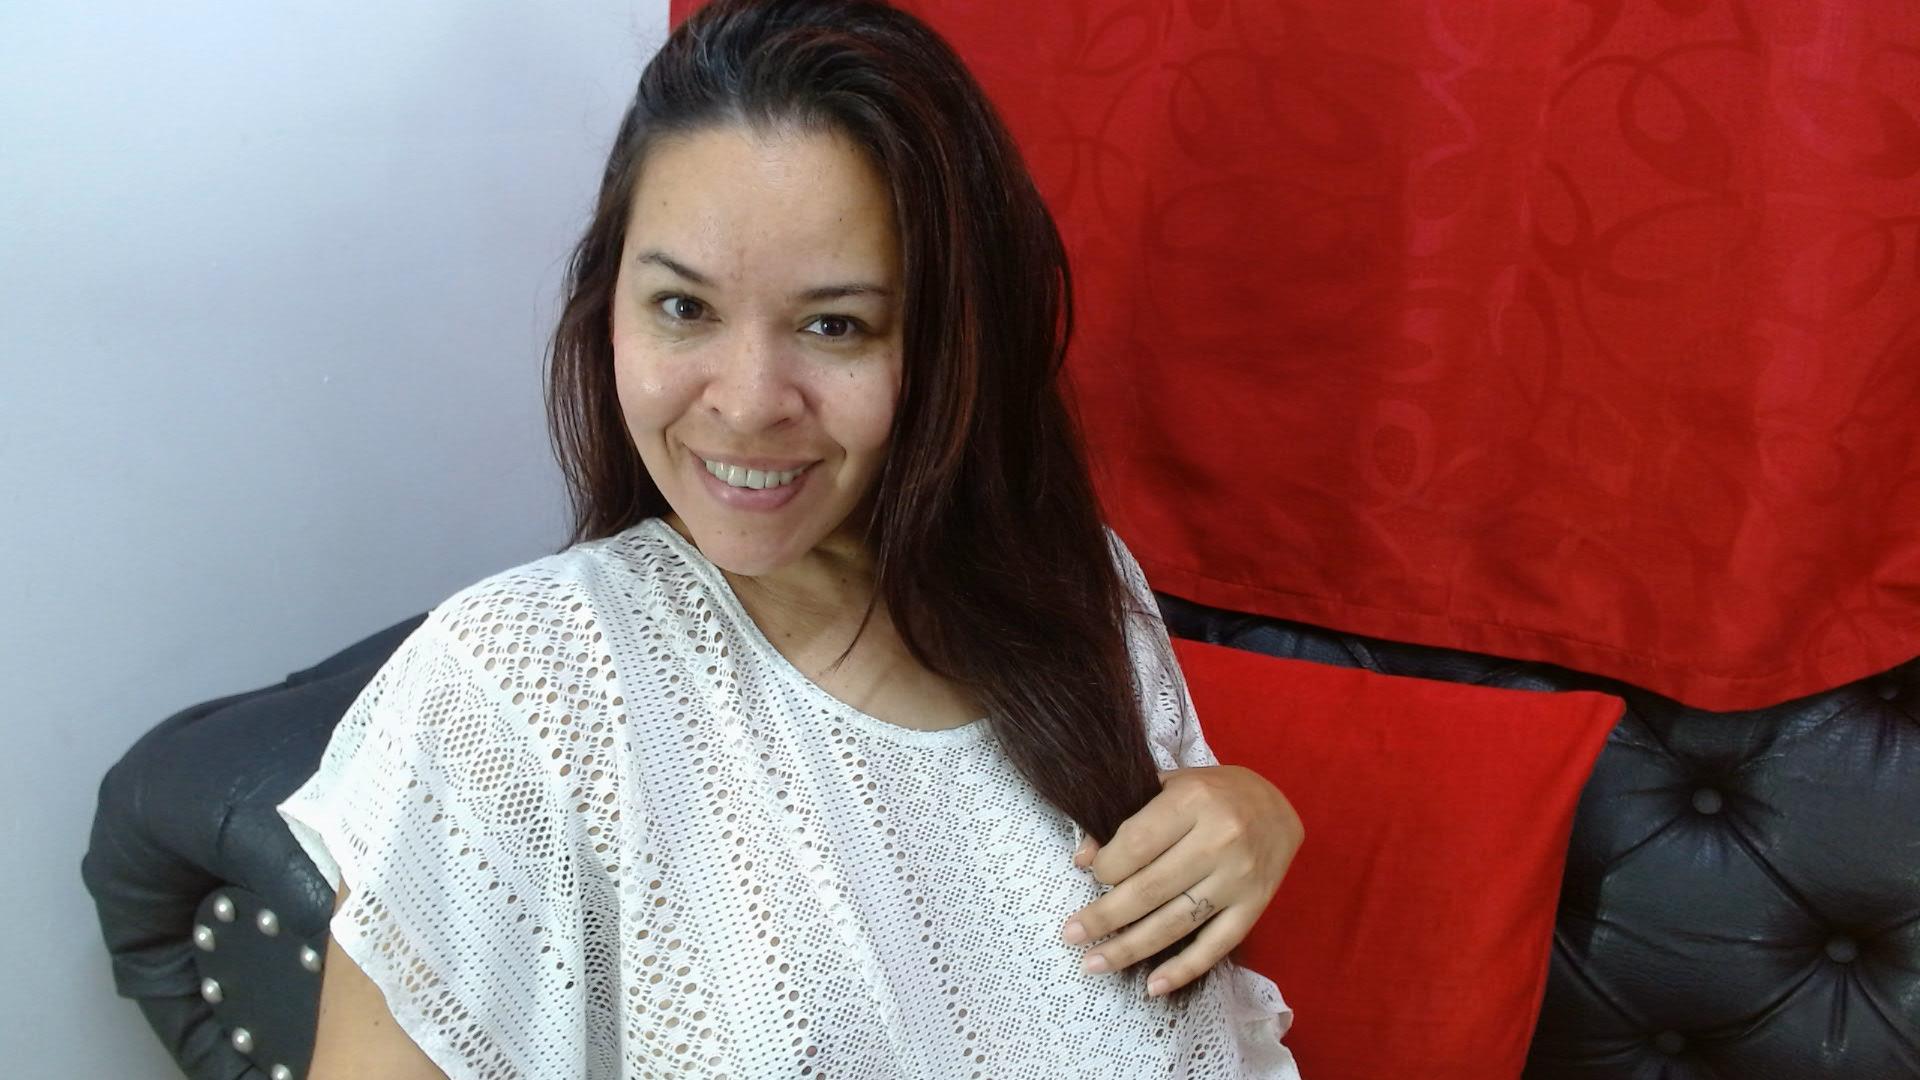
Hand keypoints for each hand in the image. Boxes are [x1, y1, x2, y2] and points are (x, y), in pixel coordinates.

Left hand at [1062, 765, 1301, 996]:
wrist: (1278, 805)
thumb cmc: (1212, 793)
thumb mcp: (1169, 787)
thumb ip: (1126, 818)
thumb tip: (1083, 859)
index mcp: (1194, 800)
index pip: (1137, 844)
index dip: (1107, 867)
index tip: (1092, 874)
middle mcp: (1219, 840)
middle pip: (1150, 889)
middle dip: (1104, 916)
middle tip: (1071, 935)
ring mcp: (1239, 878)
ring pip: (1176, 922)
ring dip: (1130, 948)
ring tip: (1094, 963)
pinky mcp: (1254, 906)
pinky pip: (1216, 945)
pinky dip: (1183, 969)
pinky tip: (1152, 986)